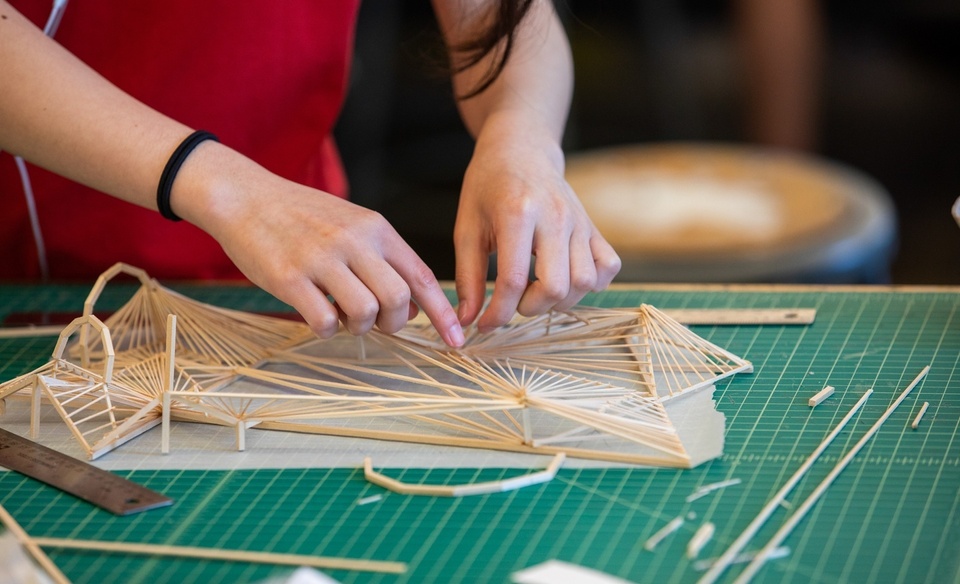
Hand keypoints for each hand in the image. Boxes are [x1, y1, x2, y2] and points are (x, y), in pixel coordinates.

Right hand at [175, 146, 464, 346]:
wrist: (245, 196)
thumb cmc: (302, 216)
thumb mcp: (354, 225)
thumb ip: (386, 260)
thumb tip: (414, 307)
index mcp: (376, 229)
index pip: (422, 277)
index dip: (443, 314)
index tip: (456, 341)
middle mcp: (354, 241)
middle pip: (398, 299)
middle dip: (394, 324)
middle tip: (376, 324)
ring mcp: (321, 259)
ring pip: (365, 312)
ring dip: (359, 327)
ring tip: (342, 316)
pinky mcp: (288, 277)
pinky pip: (324, 321)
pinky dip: (326, 329)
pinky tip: (316, 316)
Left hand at [453, 118, 620, 331]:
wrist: (521, 149)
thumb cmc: (488, 187)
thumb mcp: (467, 228)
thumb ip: (468, 277)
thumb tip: (465, 321)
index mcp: (517, 214)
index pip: (512, 280)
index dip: (498, 313)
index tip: (484, 324)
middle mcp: (555, 217)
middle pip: (556, 286)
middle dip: (531, 307)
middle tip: (513, 301)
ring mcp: (580, 221)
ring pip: (585, 282)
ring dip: (561, 300)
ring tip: (537, 290)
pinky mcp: (593, 226)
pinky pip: (608, 267)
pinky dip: (592, 283)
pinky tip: (565, 277)